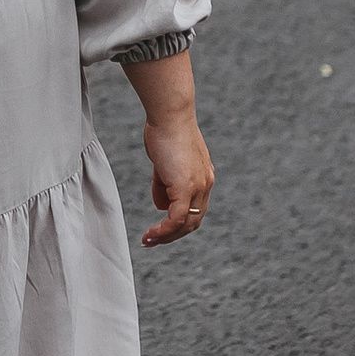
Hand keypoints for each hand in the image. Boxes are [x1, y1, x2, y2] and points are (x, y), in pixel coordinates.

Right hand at [140, 102, 214, 247]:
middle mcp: (205, 184)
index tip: (161, 228)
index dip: (180, 222)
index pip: (196, 208)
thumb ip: (165, 183)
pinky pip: (176, 218)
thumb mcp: (164, 161)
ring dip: (167, 236)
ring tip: (149, 241)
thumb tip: (161, 205)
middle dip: (174, 235)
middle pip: (194, 221)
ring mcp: (197, 187)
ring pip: (186, 223)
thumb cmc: (164, 130)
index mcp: (204, 176)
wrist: (169, 114)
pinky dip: (164, 231)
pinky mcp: (185, 188)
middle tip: (154, 240)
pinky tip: (151, 235)